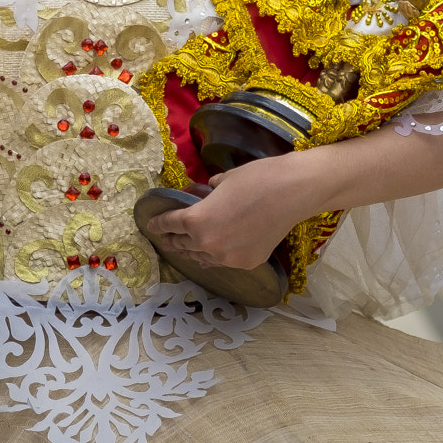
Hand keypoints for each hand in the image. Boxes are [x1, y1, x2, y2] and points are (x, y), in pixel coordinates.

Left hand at [143, 155, 318, 271]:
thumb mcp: (223, 181)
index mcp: (196, 220)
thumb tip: (201, 195)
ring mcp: (227, 258)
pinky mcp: (246, 264)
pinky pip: (223, 261)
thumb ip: (207, 193)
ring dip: (192, 251)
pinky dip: (216, 256)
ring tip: (185, 249)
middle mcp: (207, 244)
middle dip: (172, 240)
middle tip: (166, 238)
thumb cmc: (255, 179)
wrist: (292, 193)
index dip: (158, 224)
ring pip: (202, 257)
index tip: (151, 225)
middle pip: (182, 244)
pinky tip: (213, 254)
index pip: (170, 224)